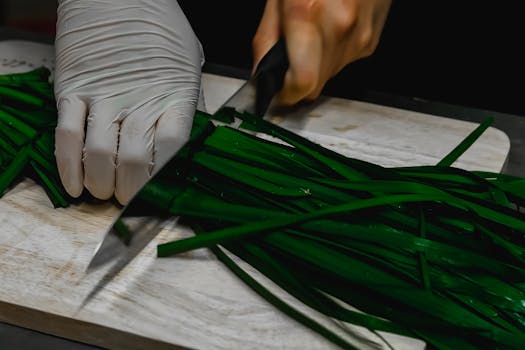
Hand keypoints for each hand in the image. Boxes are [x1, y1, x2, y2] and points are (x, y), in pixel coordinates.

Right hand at [54, 0, 203, 203]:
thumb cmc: (160, 29)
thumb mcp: (189, 63)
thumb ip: (188, 104)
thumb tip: (191, 142)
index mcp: (174, 95)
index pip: (172, 147)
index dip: (164, 177)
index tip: (159, 194)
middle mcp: (139, 99)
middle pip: (136, 159)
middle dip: (131, 190)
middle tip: (128, 198)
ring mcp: (102, 95)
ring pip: (99, 152)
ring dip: (101, 183)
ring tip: (104, 192)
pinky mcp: (72, 89)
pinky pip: (66, 134)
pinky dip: (67, 165)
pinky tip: (73, 185)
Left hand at [252, 0, 390, 104]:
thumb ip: (267, 37)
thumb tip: (260, 72)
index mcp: (308, 14)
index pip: (301, 82)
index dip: (286, 93)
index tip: (277, 91)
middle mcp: (339, 28)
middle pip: (314, 85)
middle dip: (297, 78)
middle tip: (289, 58)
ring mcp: (359, 36)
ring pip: (329, 75)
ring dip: (315, 64)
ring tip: (312, 32)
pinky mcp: (371, 39)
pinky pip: (344, 61)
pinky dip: (332, 53)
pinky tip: (330, 27)